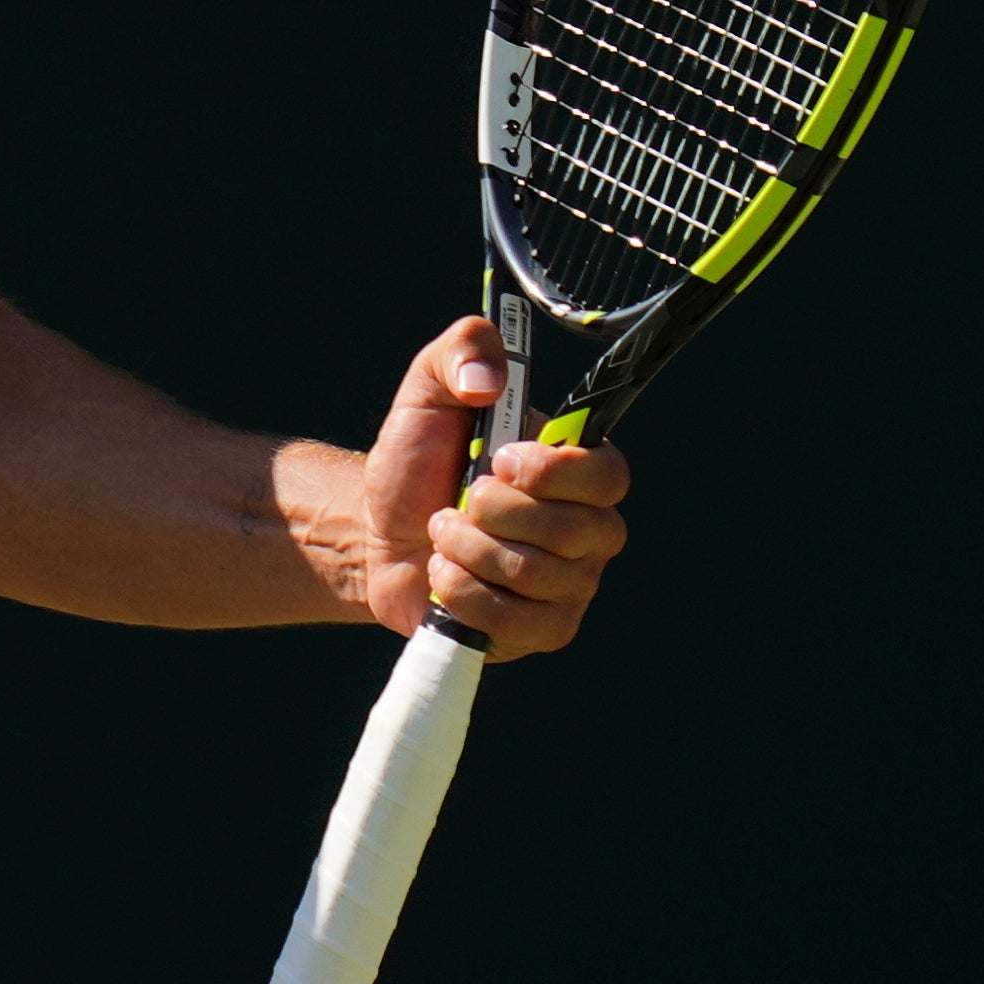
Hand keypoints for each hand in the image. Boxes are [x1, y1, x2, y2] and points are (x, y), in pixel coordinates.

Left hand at [352, 315, 631, 656]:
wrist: (376, 531)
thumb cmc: (417, 460)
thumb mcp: (427, 391)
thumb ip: (461, 353)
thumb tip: (488, 378)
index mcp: (578, 470)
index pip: (607, 475)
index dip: (553, 473)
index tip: (498, 461)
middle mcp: (589, 530)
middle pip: (570, 532)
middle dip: (491, 515)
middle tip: (457, 501)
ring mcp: (570, 585)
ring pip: (536, 577)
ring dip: (467, 551)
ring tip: (442, 533)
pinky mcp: (540, 630)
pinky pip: (517, 622)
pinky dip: (464, 594)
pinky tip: (443, 575)